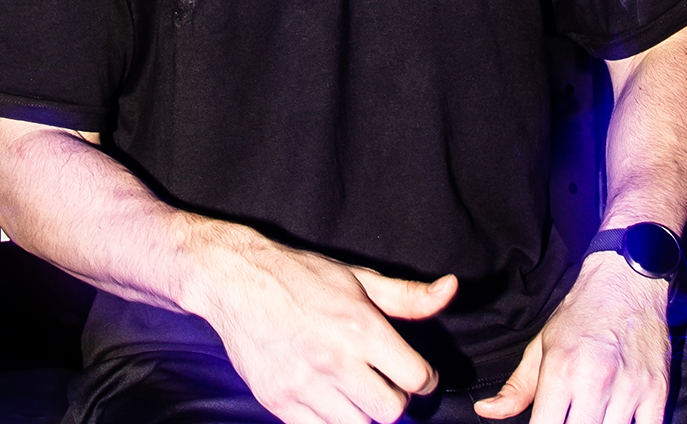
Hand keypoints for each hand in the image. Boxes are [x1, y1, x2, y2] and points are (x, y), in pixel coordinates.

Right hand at [197, 234, 456, 423]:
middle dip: (396, 399)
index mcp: (360, 326)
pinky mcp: (277, 401)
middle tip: (385, 383)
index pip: (416, 378)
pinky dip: (331, 423)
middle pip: (391, 410)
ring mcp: (304, 385)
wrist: (235, 280)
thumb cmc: (301, 276)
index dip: (424, 379)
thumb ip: (407, 295)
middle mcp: (335, 359)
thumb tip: (451, 289)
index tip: (416, 375)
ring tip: (356, 392)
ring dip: (364, 414)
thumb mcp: (358, 278)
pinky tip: (330, 402)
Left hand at [475, 254, 672, 423]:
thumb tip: (485, 411)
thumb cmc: (582, 315)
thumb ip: (516, 387)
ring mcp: (629, 388)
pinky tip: (619, 423)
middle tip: (567, 421)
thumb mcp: (541, 346)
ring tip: (591, 420)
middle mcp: (594, 381)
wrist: (627, 281)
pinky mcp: (657, 391)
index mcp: (560, 371)